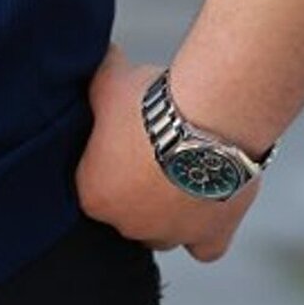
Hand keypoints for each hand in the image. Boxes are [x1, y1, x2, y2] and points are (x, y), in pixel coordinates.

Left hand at [73, 41, 261, 262]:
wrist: (207, 117)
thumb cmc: (152, 101)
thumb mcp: (110, 79)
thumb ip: (98, 76)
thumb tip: (95, 56)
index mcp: (93, 195)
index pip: (95, 187)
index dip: (110, 164)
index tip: (125, 142)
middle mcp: (128, 225)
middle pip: (129, 214)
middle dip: (139, 188)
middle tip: (156, 151)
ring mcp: (170, 234)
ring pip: (164, 232)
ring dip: (170, 209)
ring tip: (184, 170)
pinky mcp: (209, 237)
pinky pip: (204, 248)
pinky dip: (206, 232)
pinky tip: (209, 206)